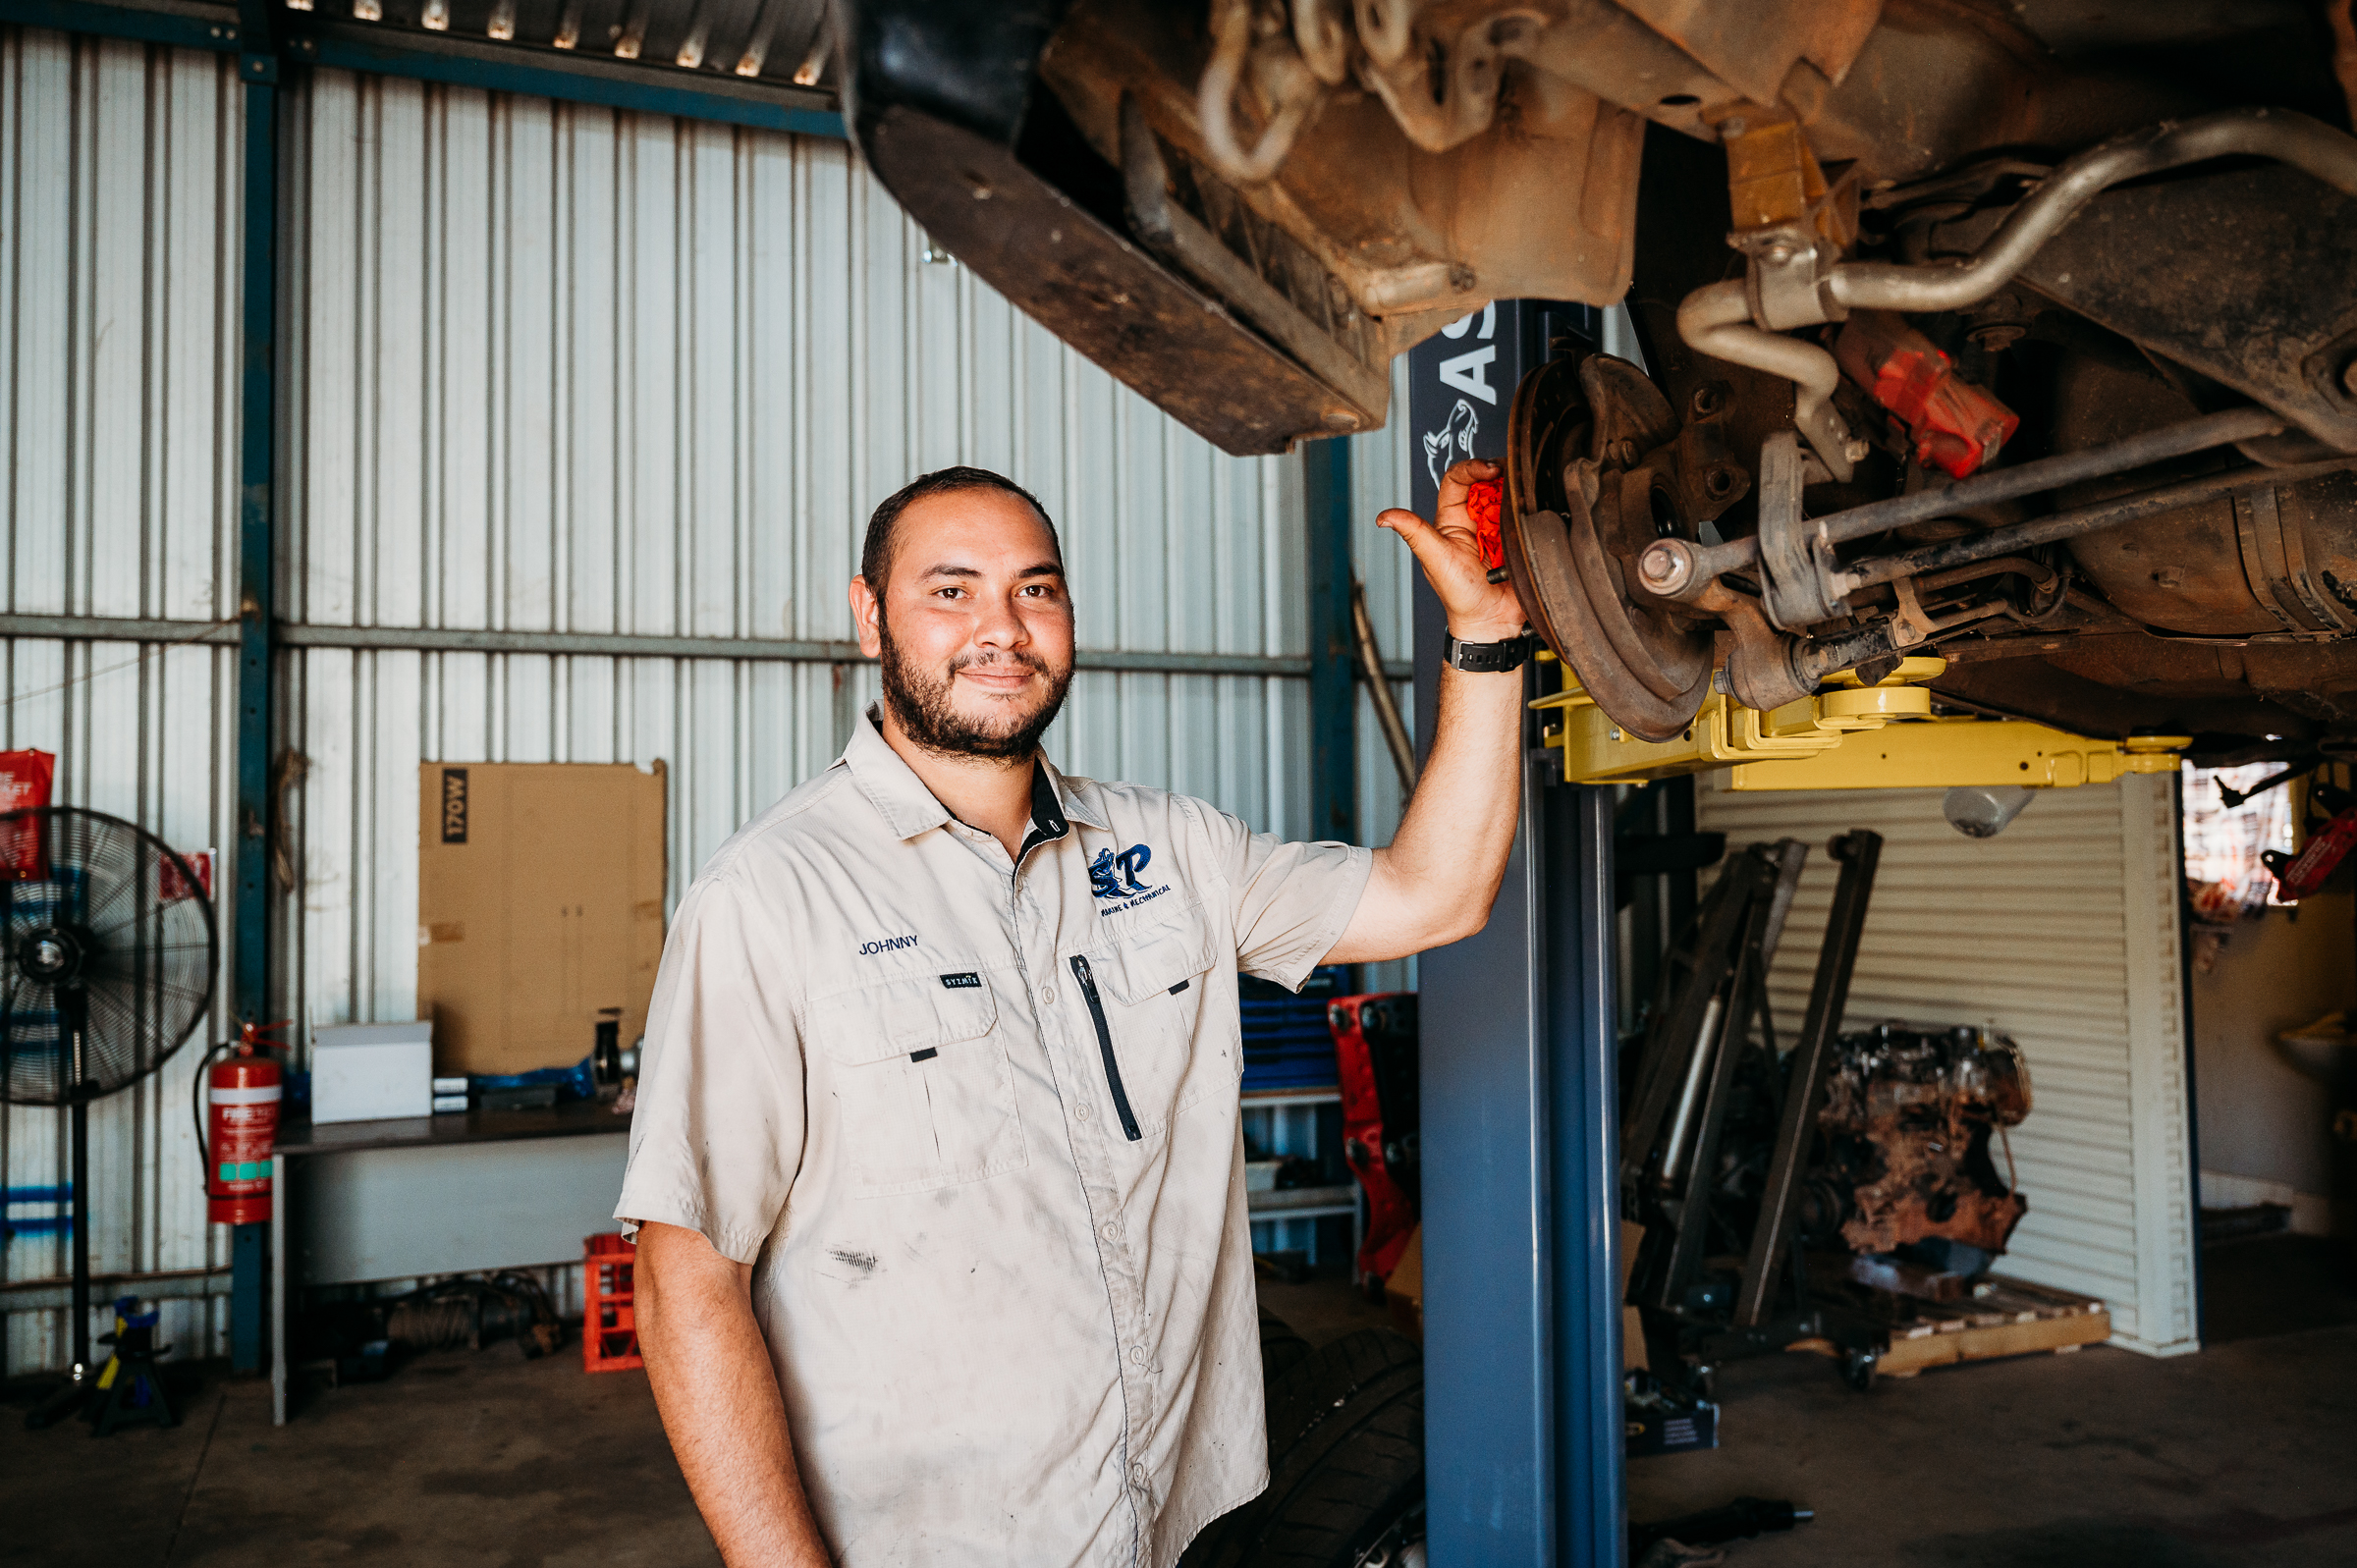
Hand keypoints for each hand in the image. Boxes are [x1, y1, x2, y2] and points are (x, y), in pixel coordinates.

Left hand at [1376, 459, 1527, 645]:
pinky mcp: (1517, 537)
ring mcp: (1497, 528)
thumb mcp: (1434, 559)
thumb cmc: (1459, 596)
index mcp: (1450, 520)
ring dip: (1515, 489)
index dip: (1472, 467)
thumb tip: (1384, 517)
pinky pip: (1525, 515)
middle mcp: (1474, 519)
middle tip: (1512, 475)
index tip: (1490, 469)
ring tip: (1523, 491)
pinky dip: (1530, 508)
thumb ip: (1414, 533)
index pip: (1457, 479)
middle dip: (1499, 474)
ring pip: (1507, 495)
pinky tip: (1532, 508)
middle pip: (1486, 481)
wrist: (1491, 621)